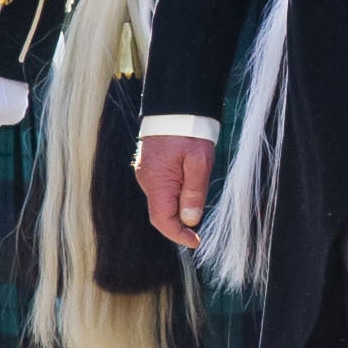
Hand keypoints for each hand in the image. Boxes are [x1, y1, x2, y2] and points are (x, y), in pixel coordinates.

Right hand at [138, 132, 217, 247]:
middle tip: (200, 228)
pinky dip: (175, 196)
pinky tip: (189, 189)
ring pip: (162, 201)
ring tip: (198, 202)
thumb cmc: (189, 131)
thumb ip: (194, 192)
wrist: (176, 105)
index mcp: (156, 182)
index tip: (196, 242)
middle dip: (180, 224)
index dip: (178, 235)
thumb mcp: (199, 161)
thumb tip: (191, 220)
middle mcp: (147, 180)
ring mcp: (147, 173)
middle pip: (161, 213)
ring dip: (179, 209)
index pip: (162, 220)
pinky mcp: (151, 167)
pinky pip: (162, 189)